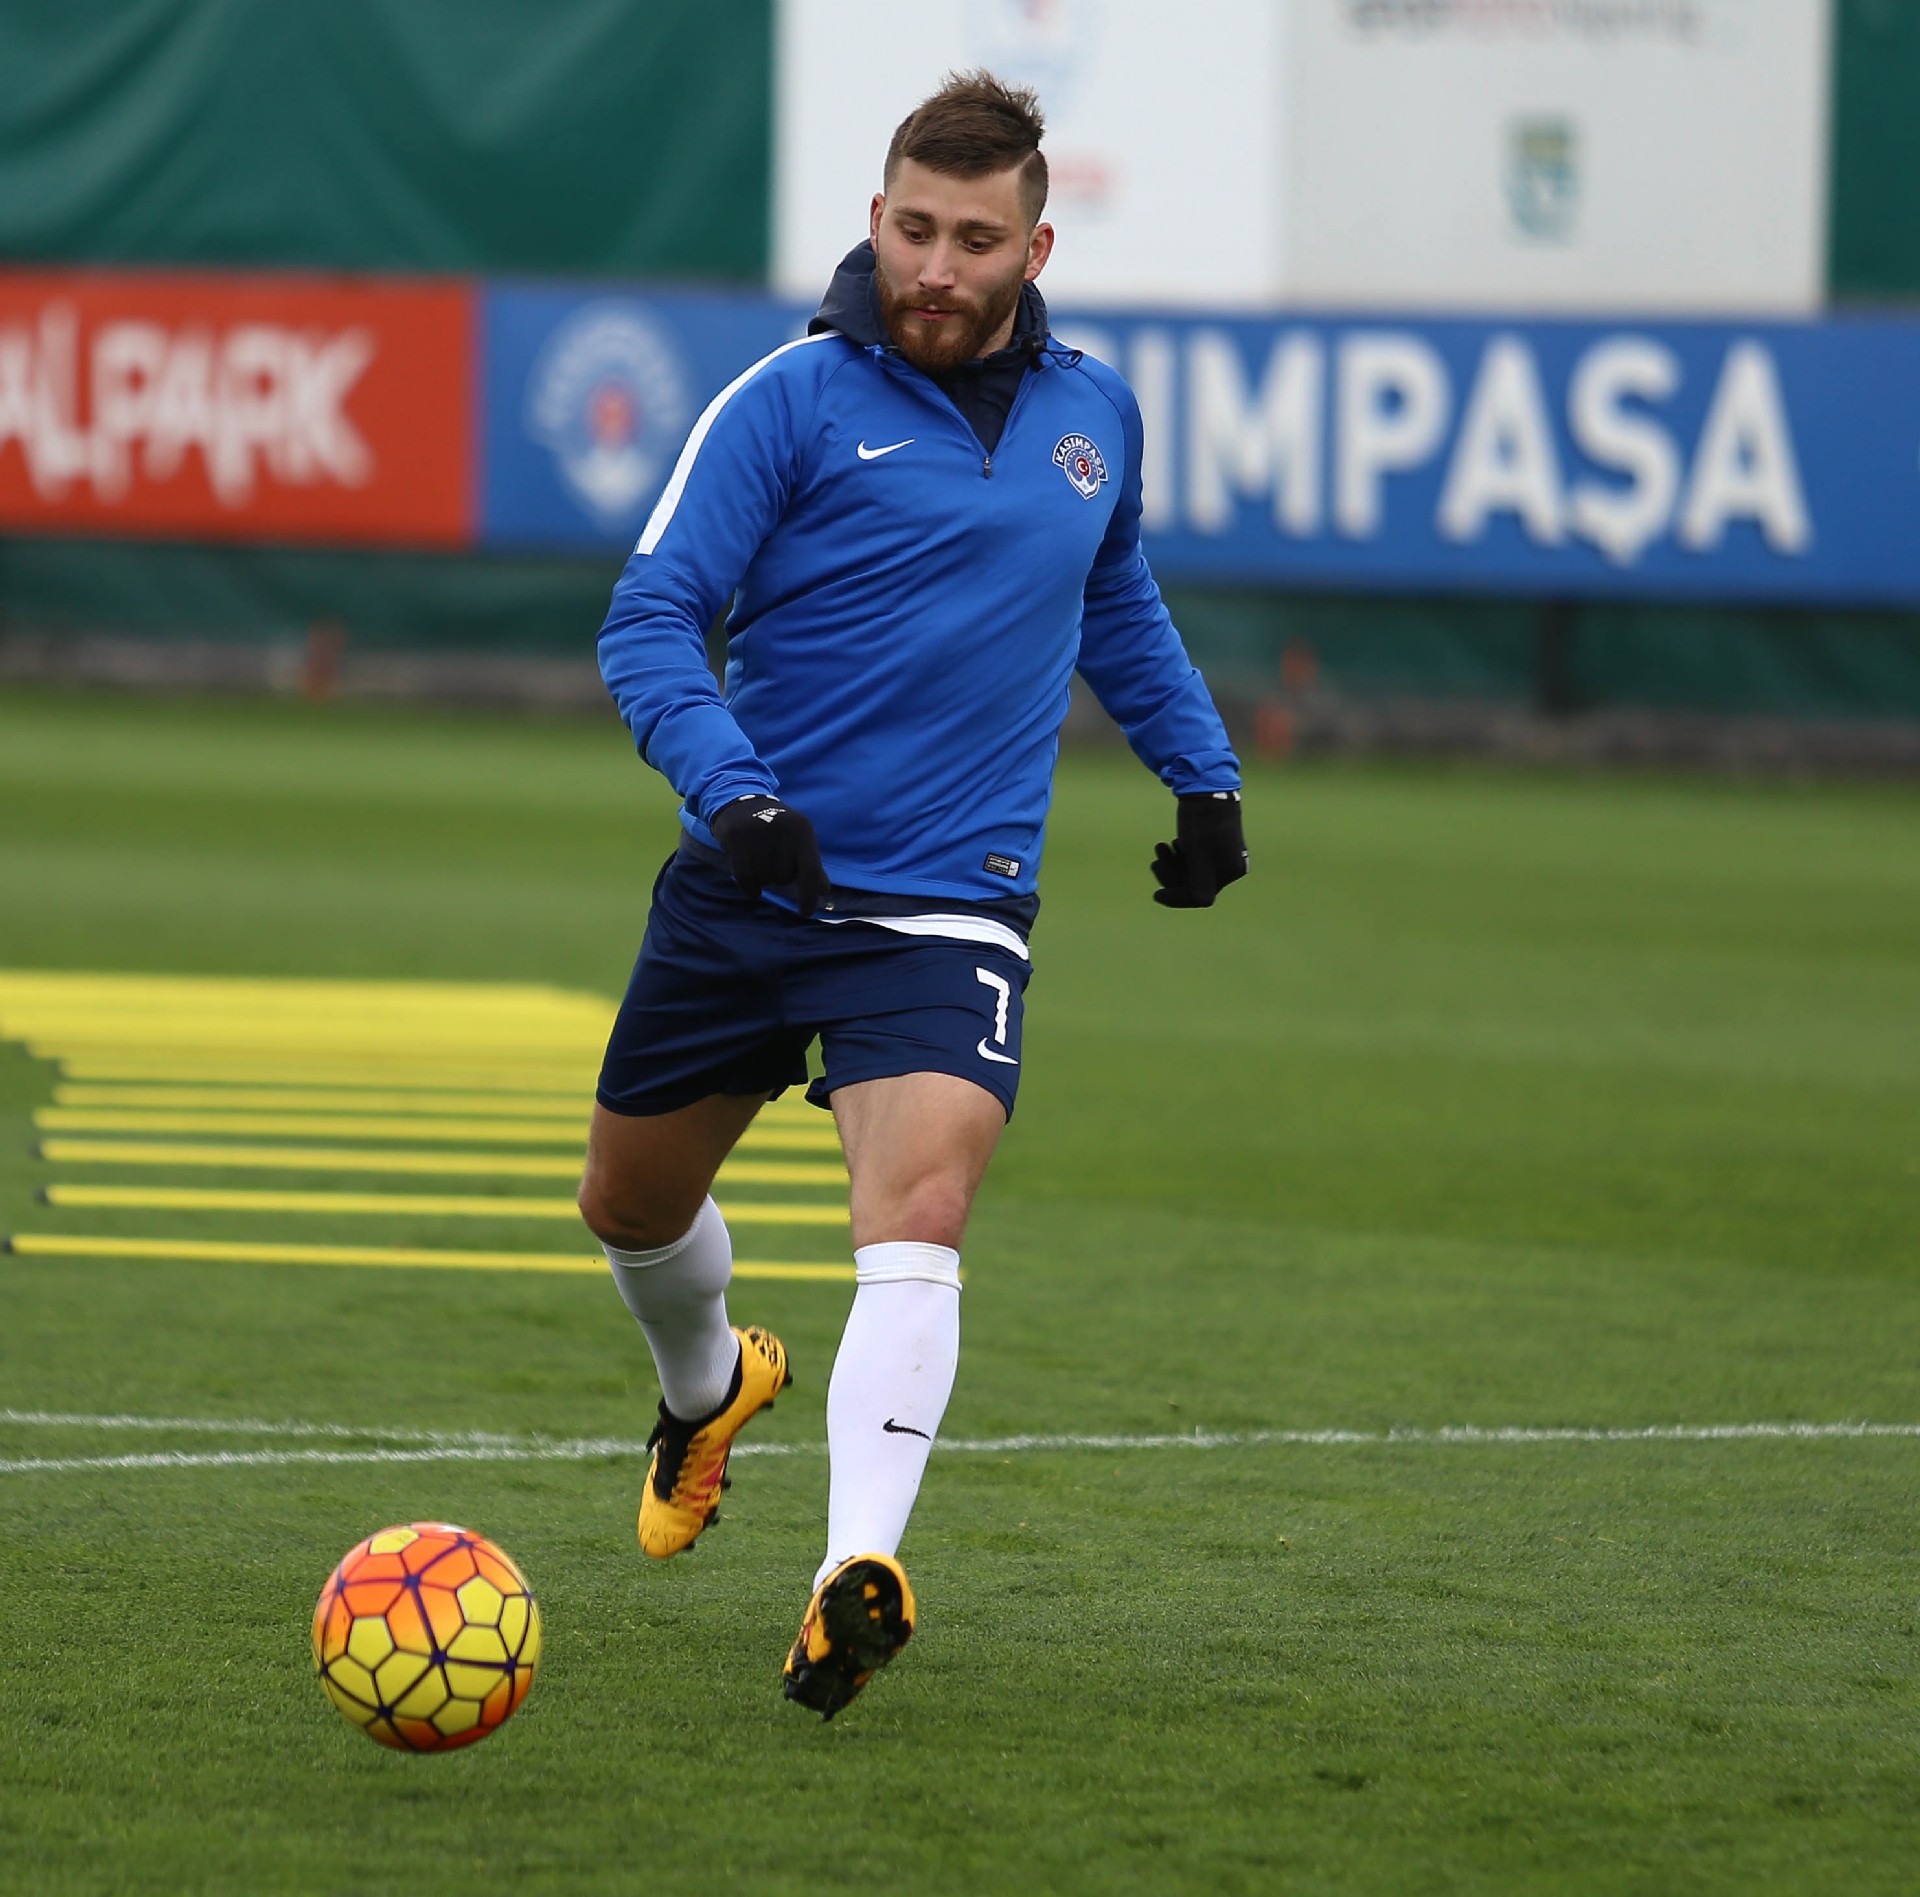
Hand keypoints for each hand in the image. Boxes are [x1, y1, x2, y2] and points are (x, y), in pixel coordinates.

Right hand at [710, 795, 830, 915]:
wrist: (739, 803)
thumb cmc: (774, 828)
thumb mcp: (797, 840)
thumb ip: (811, 865)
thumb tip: (823, 892)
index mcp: (803, 830)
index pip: (811, 871)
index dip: (809, 896)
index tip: (806, 913)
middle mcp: (783, 830)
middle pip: (784, 878)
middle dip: (779, 877)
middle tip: (771, 860)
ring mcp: (758, 833)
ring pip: (765, 879)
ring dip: (763, 879)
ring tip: (759, 861)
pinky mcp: (736, 838)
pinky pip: (746, 879)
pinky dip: (750, 889)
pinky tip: (751, 887)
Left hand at [1150, 790, 1247, 908]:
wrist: (1204, 786)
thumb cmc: (1201, 820)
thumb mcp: (1197, 853)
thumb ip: (1201, 881)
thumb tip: (1203, 902)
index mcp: (1231, 870)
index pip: (1201, 897)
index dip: (1177, 898)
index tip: (1156, 894)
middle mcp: (1231, 866)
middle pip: (1194, 884)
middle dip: (1171, 875)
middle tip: (1155, 860)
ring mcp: (1222, 854)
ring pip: (1191, 871)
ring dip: (1171, 864)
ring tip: (1160, 847)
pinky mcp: (1213, 843)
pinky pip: (1193, 859)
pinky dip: (1178, 855)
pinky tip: (1170, 843)